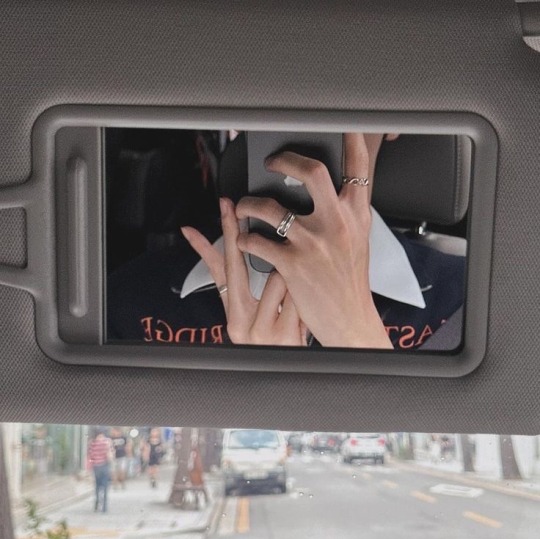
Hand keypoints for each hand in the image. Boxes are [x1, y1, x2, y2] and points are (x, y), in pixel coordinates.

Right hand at [181, 198, 305, 345]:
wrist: (293, 369)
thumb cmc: (273, 337)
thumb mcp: (252, 312)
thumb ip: (242, 282)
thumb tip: (228, 247)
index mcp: (233, 315)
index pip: (221, 270)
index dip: (214, 239)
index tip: (215, 213)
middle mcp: (242, 323)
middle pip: (240, 266)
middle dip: (238, 234)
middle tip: (235, 206)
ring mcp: (263, 330)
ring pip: (277, 277)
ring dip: (290, 279)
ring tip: (296, 295)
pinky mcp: (284, 335)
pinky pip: (298, 295)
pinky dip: (305, 296)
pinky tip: (308, 308)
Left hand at [235, 133, 391, 348]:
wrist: (349, 318)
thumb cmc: (350, 278)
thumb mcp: (358, 238)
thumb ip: (347, 209)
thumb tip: (333, 184)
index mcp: (356, 214)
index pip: (357, 166)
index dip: (350, 138)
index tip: (341, 122)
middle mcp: (337, 223)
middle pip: (311, 171)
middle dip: (284, 159)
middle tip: (271, 162)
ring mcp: (313, 243)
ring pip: (269, 206)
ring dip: (248, 204)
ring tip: (243, 207)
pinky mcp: (292, 264)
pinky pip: (256, 240)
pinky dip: (244, 239)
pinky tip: (244, 241)